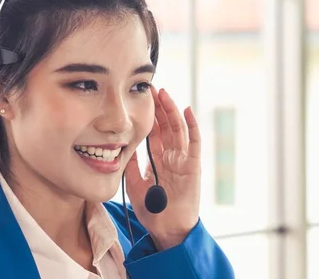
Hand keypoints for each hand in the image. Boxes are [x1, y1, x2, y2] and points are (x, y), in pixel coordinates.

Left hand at [124, 86, 200, 250]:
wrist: (167, 230)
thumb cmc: (153, 211)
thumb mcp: (135, 184)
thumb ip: (132, 165)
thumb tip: (124, 145)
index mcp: (159, 161)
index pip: (155, 133)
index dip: (149, 116)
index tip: (141, 99)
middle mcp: (172, 157)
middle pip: (166, 127)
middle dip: (160, 107)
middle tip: (152, 88)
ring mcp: (183, 160)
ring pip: (178, 130)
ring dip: (172, 111)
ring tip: (164, 93)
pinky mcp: (193, 166)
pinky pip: (194, 142)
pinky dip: (192, 126)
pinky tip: (187, 110)